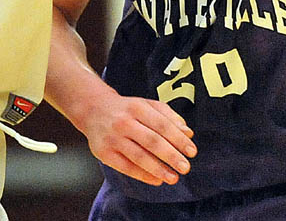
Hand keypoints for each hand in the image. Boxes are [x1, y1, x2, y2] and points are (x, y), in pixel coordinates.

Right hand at [81, 91, 196, 185]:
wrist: (93, 109)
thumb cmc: (126, 109)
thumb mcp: (146, 105)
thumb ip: (168, 116)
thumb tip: (188, 133)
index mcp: (137, 107)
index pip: (162, 125)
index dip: (179, 139)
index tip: (192, 151)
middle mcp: (124, 122)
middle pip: (152, 141)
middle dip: (171, 156)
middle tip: (186, 167)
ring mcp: (113, 138)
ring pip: (139, 156)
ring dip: (158, 169)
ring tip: (173, 178)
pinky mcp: (104, 152)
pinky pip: (126, 167)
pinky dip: (143, 175)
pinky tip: (157, 180)